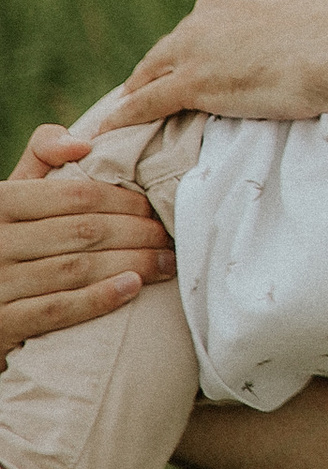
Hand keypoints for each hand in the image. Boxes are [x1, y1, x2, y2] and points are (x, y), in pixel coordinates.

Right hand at [0, 133, 176, 363]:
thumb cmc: (6, 238)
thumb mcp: (13, 195)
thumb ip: (41, 157)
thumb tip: (82, 144)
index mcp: (0, 202)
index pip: (77, 194)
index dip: (124, 200)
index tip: (155, 208)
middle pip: (84, 231)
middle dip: (138, 233)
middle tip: (170, 238)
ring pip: (78, 269)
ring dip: (132, 264)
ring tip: (166, 263)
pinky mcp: (3, 324)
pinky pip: (58, 310)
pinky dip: (100, 298)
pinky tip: (133, 288)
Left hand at [111, 0, 327, 130]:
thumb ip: (312, 20)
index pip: (215, 14)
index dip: (208, 37)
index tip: (207, 51)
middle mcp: (217, 5)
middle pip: (180, 38)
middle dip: (173, 59)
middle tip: (165, 81)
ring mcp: (201, 43)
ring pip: (157, 66)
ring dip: (144, 84)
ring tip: (132, 101)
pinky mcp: (193, 80)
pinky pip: (149, 99)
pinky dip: (128, 112)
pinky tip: (112, 125)